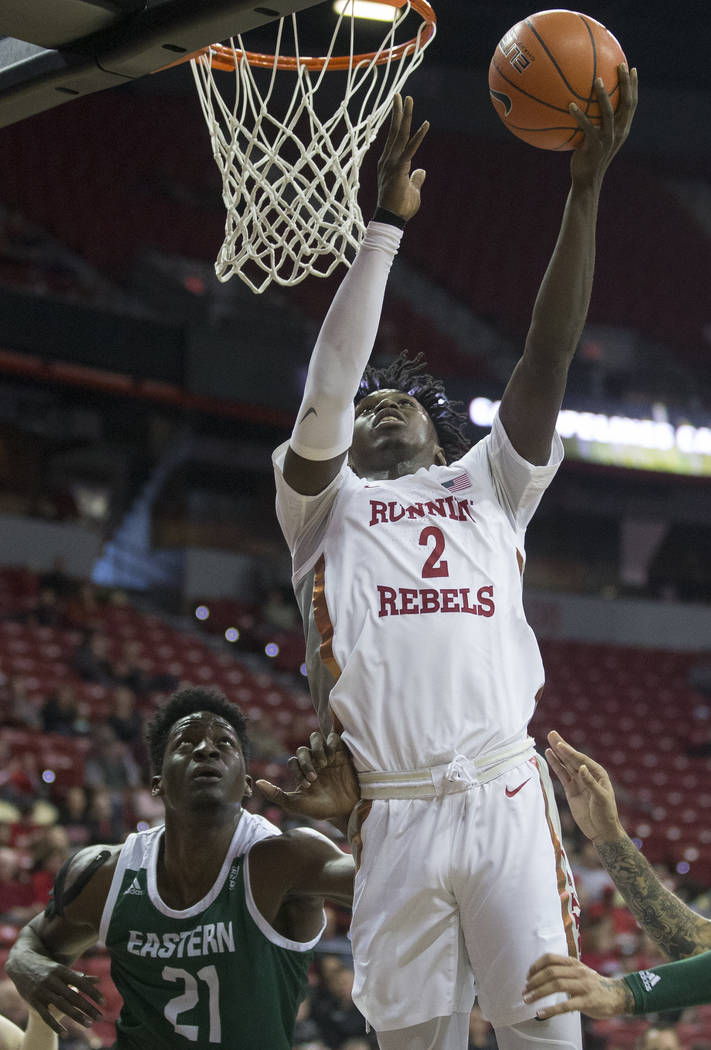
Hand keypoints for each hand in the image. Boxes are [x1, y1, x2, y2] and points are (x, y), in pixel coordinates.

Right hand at [7, 957, 103, 1035]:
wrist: (21, 963)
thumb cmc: (47, 966)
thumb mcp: (62, 969)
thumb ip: (79, 976)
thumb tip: (99, 981)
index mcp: (62, 971)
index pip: (81, 983)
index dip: (93, 993)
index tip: (104, 1002)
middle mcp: (53, 980)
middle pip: (74, 996)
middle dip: (88, 1008)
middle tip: (101, 1018)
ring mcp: (42, 991)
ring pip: (62, 1006)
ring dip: (76, 1016)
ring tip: (89, 1024)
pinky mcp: (34, 1000)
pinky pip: (46, 1015)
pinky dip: (55, 1025)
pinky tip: (65, 1033)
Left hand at [257, 731, 359, 821]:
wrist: (346, 811)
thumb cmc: (321, 809)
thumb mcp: (296, 804)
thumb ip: (276, 794)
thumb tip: (256, 782)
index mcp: (303, 773)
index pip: (294, 761)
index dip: (298, 770)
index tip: (308, 785)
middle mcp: (314, 763)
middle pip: (303, 749)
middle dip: (306, 762)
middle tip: (314, 777)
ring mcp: (328, 756)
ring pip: (316, 738)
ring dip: (316, 749)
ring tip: (324, 764)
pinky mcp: (342, 753)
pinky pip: (334, 738)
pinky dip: (331, 743)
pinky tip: (333, 758)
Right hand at [377, 94, 428, 220]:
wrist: (391, 220)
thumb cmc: (400, 208)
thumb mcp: (412, 190)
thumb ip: (416, 178)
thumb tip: (422, 171)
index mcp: (389, 163)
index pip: (394, 139)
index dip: (398, 123)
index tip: (400, 108)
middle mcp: (388, 160)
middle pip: (394, 132)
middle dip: (398, 112)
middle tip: (400, 95)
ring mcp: (392, 164)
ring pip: (399, 135)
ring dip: (405, 116)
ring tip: (408, 99)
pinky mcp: (399, 170)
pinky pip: (410, 149)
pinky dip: (419, 137)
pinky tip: (426, 124)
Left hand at [523, 953, 630, 1018]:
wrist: (618, 995)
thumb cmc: (594, 984)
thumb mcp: (580, 971)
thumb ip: (564, 971)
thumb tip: (541, 976)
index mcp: (574, 963)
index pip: (550, 958)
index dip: (536, 966)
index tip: (527, 976)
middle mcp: (578, 972)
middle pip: (551, 972)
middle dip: (534, 981)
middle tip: (525, 991)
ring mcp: (583, 986)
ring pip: (556, 985)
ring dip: (538, 993)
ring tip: (528, 999)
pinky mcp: (587, 1002)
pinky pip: (566, 1005)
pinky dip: (551, 1009)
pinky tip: (541, 1013)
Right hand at [545, 730, 624, 843]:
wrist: (601, 831)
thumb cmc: (606, 814)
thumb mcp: (601, 798)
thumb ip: (590, 782)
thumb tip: (581, 767)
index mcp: (598, 773)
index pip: (581, 760)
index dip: (570, 752)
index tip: (559, 744)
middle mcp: (587, 774)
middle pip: (572, 758)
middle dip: (562, 746)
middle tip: (552, 733)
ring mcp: (578, 781)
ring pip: (565, 764)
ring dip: (557, 753)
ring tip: (549, 740)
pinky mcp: (571, 789)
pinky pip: (562, 775)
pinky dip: (555, 765)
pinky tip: (550, 755)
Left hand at [569, 64, 637, 185]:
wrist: (587, 179)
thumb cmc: (590, 156)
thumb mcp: (598, 138)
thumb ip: (599, 122)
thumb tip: (588, 102)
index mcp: (623, 128)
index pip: (632, 103)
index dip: (634, 86)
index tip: (632, 68)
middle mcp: (619, 132)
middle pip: (627, 103)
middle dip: (625, 83)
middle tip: (620, 65)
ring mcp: (607, 139)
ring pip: (608, 113)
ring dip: (603, 95)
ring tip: (597, 79)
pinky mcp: (594, 146)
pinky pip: (586, 127)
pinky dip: (579, 115)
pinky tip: (570, 105)